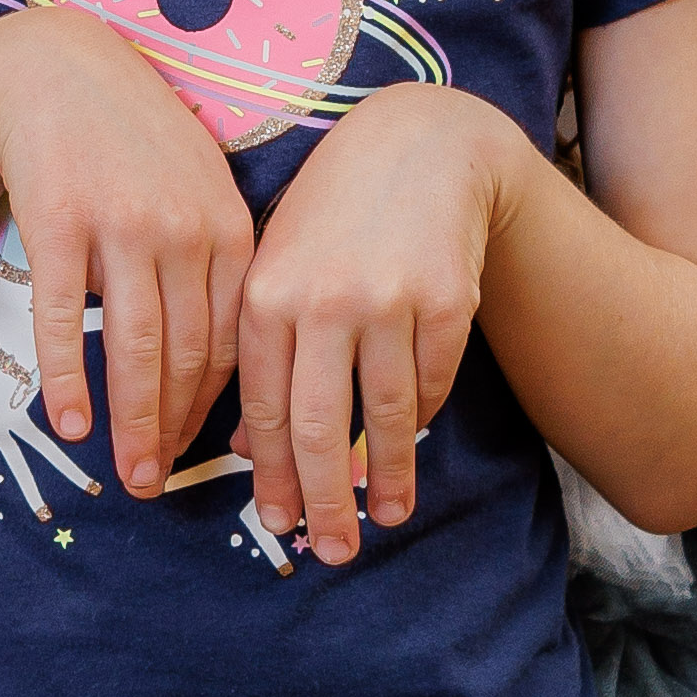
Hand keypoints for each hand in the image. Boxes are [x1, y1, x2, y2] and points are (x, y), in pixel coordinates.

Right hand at [0, 7, 257, 501]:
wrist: (56, 70)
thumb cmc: (134, 142)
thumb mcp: (197, 191)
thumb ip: (213, 268)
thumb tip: (221, 368)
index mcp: (232, 229)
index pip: (234, 343)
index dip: (215, 412)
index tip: (199, 459)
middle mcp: (187, 229)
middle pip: (188, 356)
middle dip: (174, 432)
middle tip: (157, 488)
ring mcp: (124, 224)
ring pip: (135, 347)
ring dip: (132, 422)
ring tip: (128, 476)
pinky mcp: (62, 220)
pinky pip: (67, 317)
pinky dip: (69, 376)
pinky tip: (70, 424)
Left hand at [238, 93, 520, 571]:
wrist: (419, 144)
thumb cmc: (332, 215)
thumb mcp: (277, 265)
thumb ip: (258, 351)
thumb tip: (248, 448)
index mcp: (265, 295)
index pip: (263, 409)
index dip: (272, 475)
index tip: (279, 522)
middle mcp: (322, 301)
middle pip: (320, 428)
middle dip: (322, 501)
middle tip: (331, 552)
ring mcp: (388, 301)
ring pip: (385, 417)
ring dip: (388, 479)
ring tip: (387, 517)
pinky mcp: (447, 301)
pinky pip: (431, 384)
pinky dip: (420, 419)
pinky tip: (412, 441)